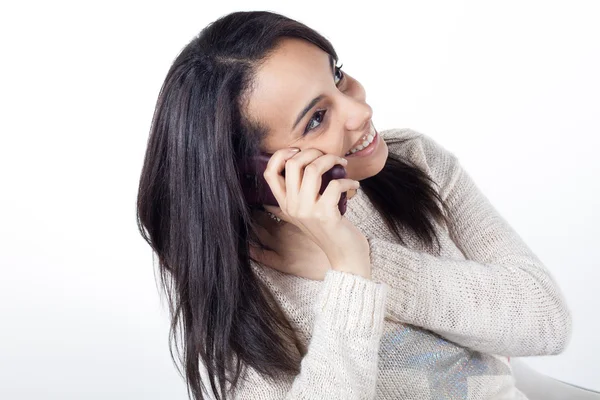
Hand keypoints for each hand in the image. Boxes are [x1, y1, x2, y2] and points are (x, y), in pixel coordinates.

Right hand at [250, 147, 371, 278]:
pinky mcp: (326, 214)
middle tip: (328, 156)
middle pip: (292, 164)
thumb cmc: (330, 230)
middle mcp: (292, 207)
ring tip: (342, 164)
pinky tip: (353, 185)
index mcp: (285, 204)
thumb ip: (299, 195)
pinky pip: (334, 184)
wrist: (344, 256)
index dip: (281, 155)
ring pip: (312, 169)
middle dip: (313, 152)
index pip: (269, 173)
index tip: (298, 151)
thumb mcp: (306, 213)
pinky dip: (347, 180)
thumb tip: (299, 166)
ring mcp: (307, 211)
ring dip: (331, 160)